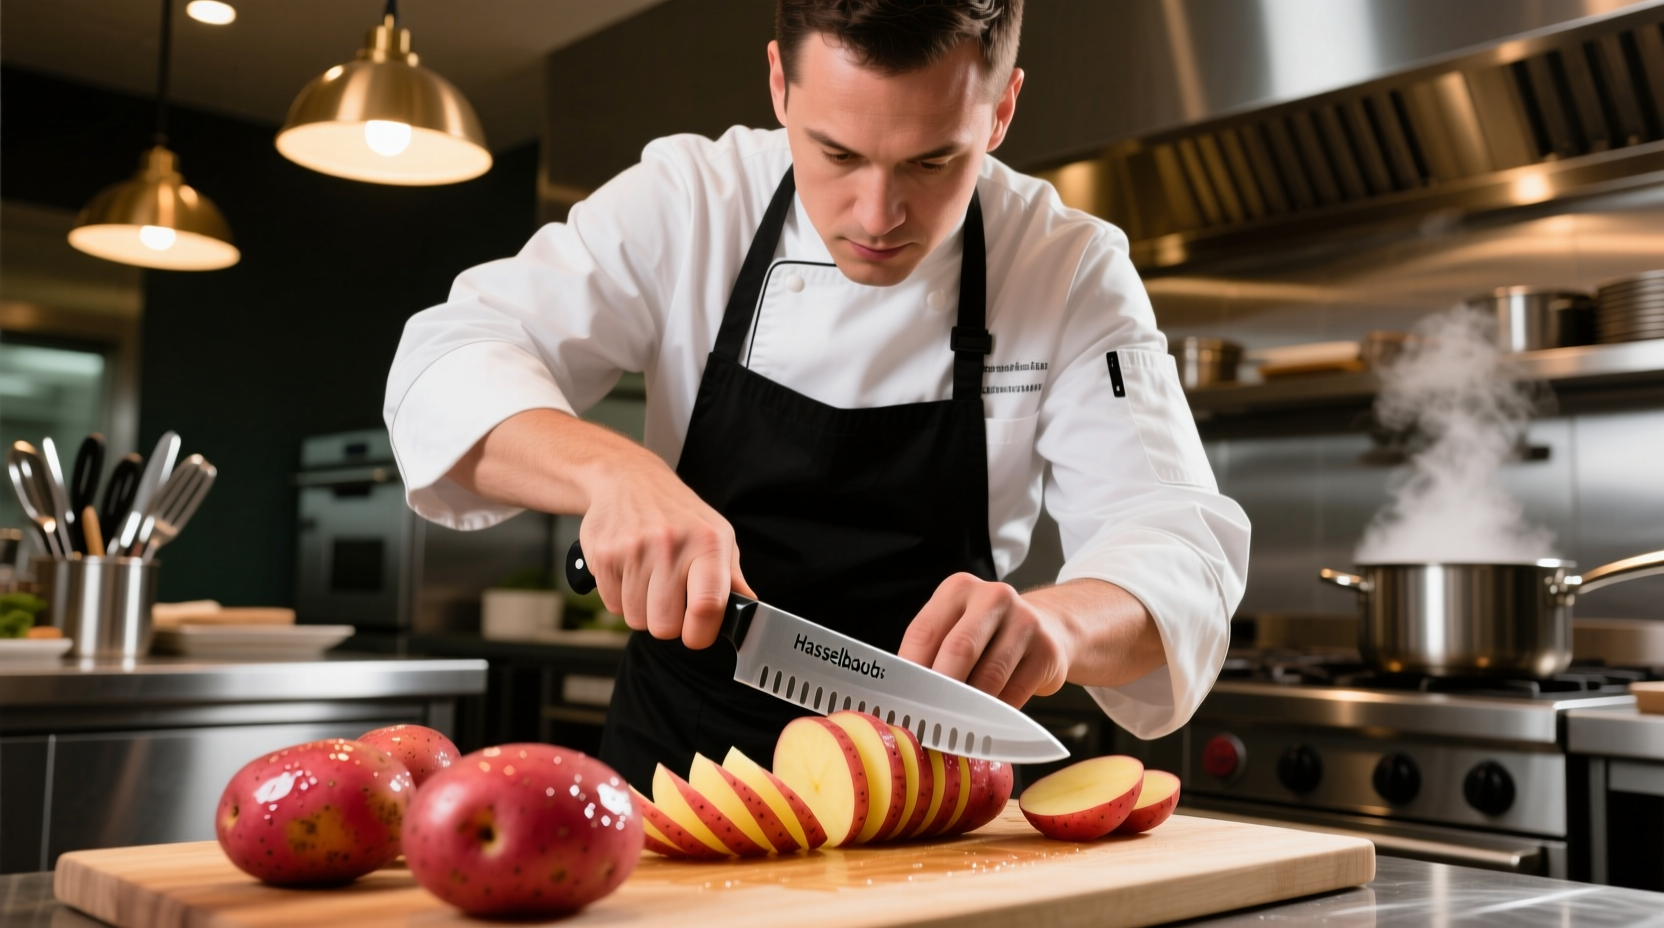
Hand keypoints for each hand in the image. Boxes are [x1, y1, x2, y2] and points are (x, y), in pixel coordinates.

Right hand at [447, 409, 752, 649]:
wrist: (628, 479)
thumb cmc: (677, 513)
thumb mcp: (718, 535)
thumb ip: (732, 578)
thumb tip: (749, 611)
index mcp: (707, 543)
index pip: (707, 607)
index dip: (701, 634)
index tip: (697, 633)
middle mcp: (670, 545)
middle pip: (666, 626)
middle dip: (668, 622)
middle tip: (670, 598)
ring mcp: (633, 549)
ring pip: (637, 620)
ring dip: (643, 610)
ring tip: (649, 580)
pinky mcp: (604, 555)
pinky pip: (613, 606)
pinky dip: (621, 598)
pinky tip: (630, 573)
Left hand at [897, 574, 1073, 706]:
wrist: (1047, 627)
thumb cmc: (988, 634)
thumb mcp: (956, 627)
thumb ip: (932, 653)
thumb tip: (906, 697)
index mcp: (958, 589)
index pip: (924, 631)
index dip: (911, 672)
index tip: (903, 702)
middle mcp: (993, 597)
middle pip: (959, 649)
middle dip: (940, 690)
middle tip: (928, 718)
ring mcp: (1025, 621)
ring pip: (989, 676)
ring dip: (970, 707)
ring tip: (957, 723)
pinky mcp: (1048, 650)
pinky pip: (1015, 692)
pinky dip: (996, 712)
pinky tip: (988, 718)